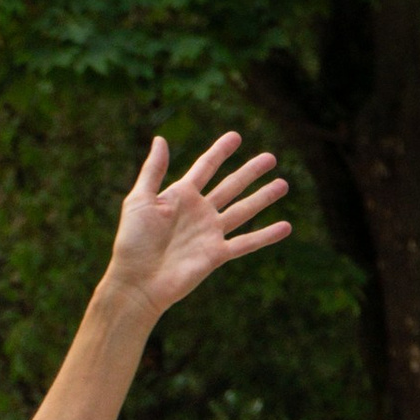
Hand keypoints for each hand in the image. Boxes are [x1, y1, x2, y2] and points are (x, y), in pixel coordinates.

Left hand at [105, 132, 290, 316]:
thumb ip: (153, 170)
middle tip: (270, 158)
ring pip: (243, 210)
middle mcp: (198, 212)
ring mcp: (209, 233)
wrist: (136, 282)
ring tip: (283, 184)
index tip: (236, 136)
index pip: (206, 167)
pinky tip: (286, 227)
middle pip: (231, 186)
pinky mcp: (216, 255)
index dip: (220, 152)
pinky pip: (246, 243)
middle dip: (250, 172)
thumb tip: (160, 139)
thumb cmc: (132, 242)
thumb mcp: (139, 200)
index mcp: (180, 196)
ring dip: (264, 197)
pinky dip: (266, 236)